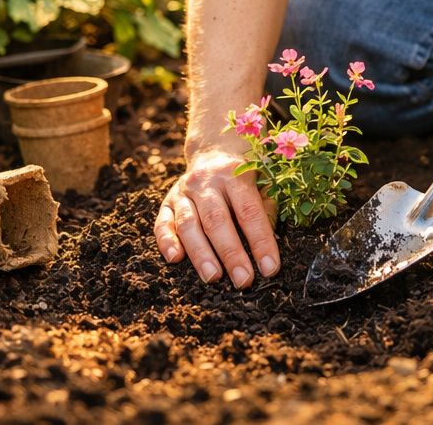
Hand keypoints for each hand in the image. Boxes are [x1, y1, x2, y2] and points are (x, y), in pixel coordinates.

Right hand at [153, 144, 279, 288]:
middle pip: (217, 220)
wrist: (213, 153)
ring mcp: (183, 191)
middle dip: (230, 253)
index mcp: (235, 174)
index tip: (270, 267)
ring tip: (213, 277)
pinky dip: (166, 241)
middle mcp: (206, 181)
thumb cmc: (244, 177)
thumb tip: (266, 246)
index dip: (260, 241)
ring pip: (188, 224)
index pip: (249, 211)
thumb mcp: (263, 183)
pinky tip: (175, 259)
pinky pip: (162, 223)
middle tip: (242, 280)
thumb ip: (267, 210)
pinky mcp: (167, 201)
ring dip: (200, 253)